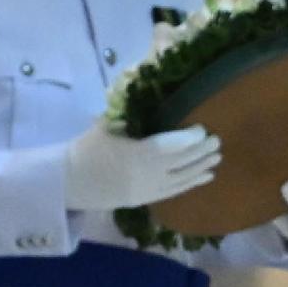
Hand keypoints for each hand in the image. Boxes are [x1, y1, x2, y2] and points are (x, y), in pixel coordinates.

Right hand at [62, 121, 219, 212]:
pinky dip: (193, 183)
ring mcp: (149, 190)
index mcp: (137, 155)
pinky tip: (206, 176)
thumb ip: (122, 113)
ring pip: (183, 179)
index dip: (190, 139)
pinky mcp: (147, 200)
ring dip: (201, 167)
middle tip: (217, 141)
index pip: (171, 146)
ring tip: (217, 158)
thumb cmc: (85, 151)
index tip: (202, 129)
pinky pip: (176, 191)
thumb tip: (136, 86)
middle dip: (202, 152)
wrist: (69, 183)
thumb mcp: (102, 127)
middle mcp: (148, 175)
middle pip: (182, 163)